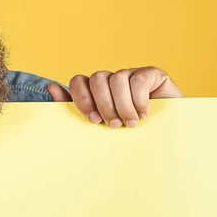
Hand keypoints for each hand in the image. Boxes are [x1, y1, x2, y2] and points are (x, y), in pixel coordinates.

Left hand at [46, 67, 182, 127]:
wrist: (166, 142)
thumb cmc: (129, 136)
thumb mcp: (99, 124)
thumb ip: (74, 108)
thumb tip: (50, 87)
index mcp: (96, 90)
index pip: (79, 81)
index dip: (82, 99)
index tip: (93, 120)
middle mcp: (112, 80)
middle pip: (96, 78)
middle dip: (103, 104)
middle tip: (113, 124)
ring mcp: (131, 75)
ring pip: (116, 78)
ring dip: (122, 105)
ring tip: (131, 123)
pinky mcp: (152, 74)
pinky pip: (138, 78)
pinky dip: (139, 99)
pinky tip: (144, 113)